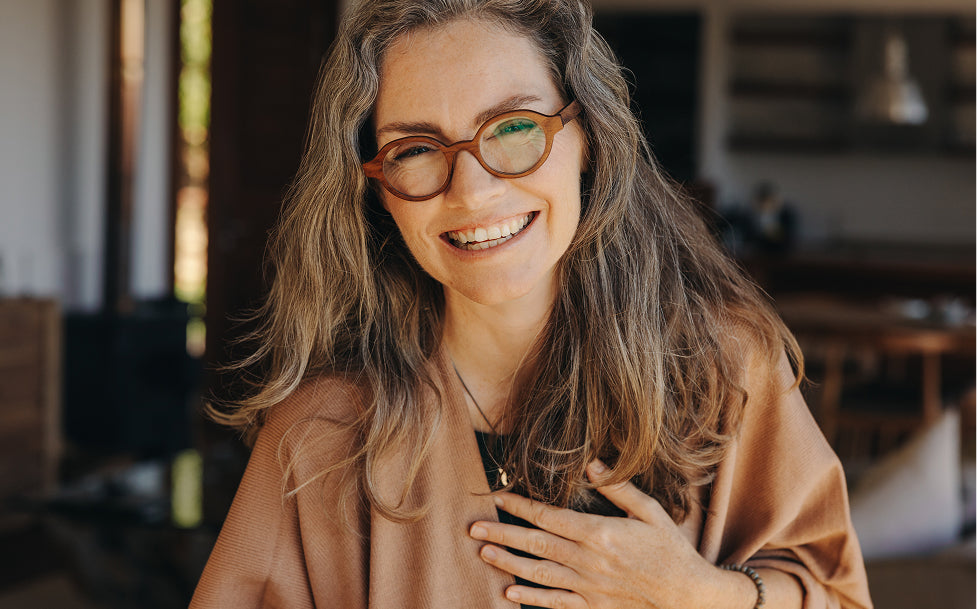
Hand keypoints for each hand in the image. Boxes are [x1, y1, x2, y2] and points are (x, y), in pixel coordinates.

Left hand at [468, 460, 748, 608]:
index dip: (521, 506)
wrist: (689, 598)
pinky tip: (510, 593)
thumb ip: (618, 488)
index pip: (550, 516)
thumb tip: (590, 463)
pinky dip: (531, 599)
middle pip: (536, 544)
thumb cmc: (671, 550)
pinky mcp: (593, 607)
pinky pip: (556, 603)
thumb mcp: (651, 512)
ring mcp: (588, 587)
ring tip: (484, 554)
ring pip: (539, 573)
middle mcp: (588, 561)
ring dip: (509, 563)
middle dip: (502, 534)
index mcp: (600, 533)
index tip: (499, 496)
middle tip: (473, 528)